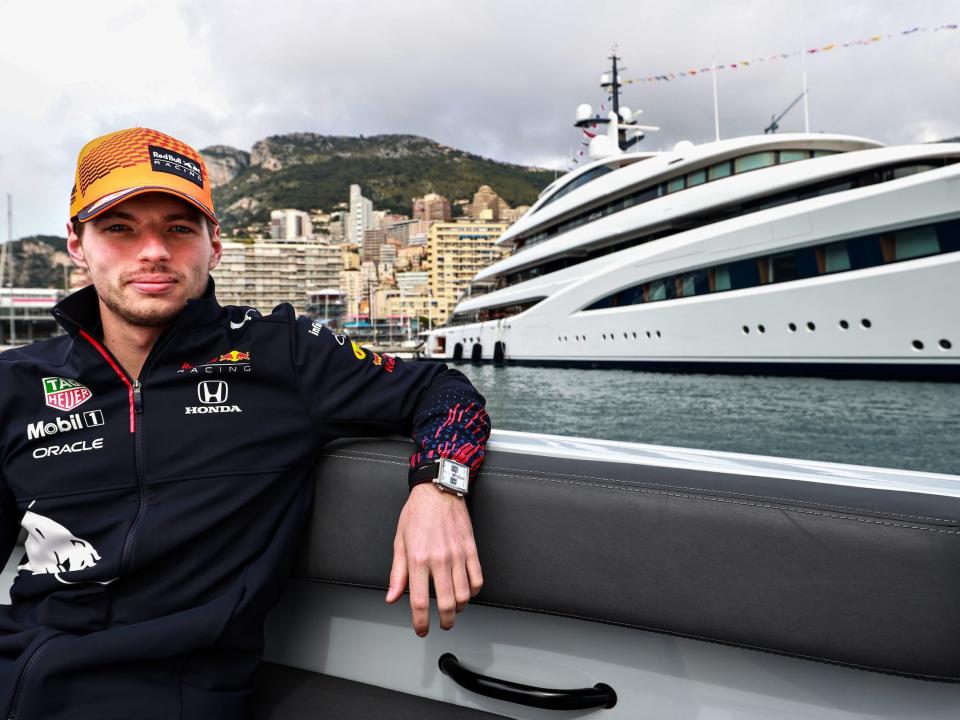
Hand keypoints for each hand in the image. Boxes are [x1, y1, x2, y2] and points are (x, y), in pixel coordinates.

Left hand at [385, 483, 482, 635]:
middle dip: (445, 621)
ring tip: (454, 609)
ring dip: (459, 608)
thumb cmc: (417, 513)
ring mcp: (457, 555)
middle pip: (445, 604)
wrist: (439, 490)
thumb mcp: (399, 542)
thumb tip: (392, 597)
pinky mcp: (471, 549)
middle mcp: (439, 560)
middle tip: (442, 624)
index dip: (420, 622)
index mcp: (418, 559)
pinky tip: (467, 591)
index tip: (422, 629)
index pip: (418, 601)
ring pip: (464, 595)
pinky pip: (477, 578)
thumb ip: (397, 573)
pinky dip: (473, 591)